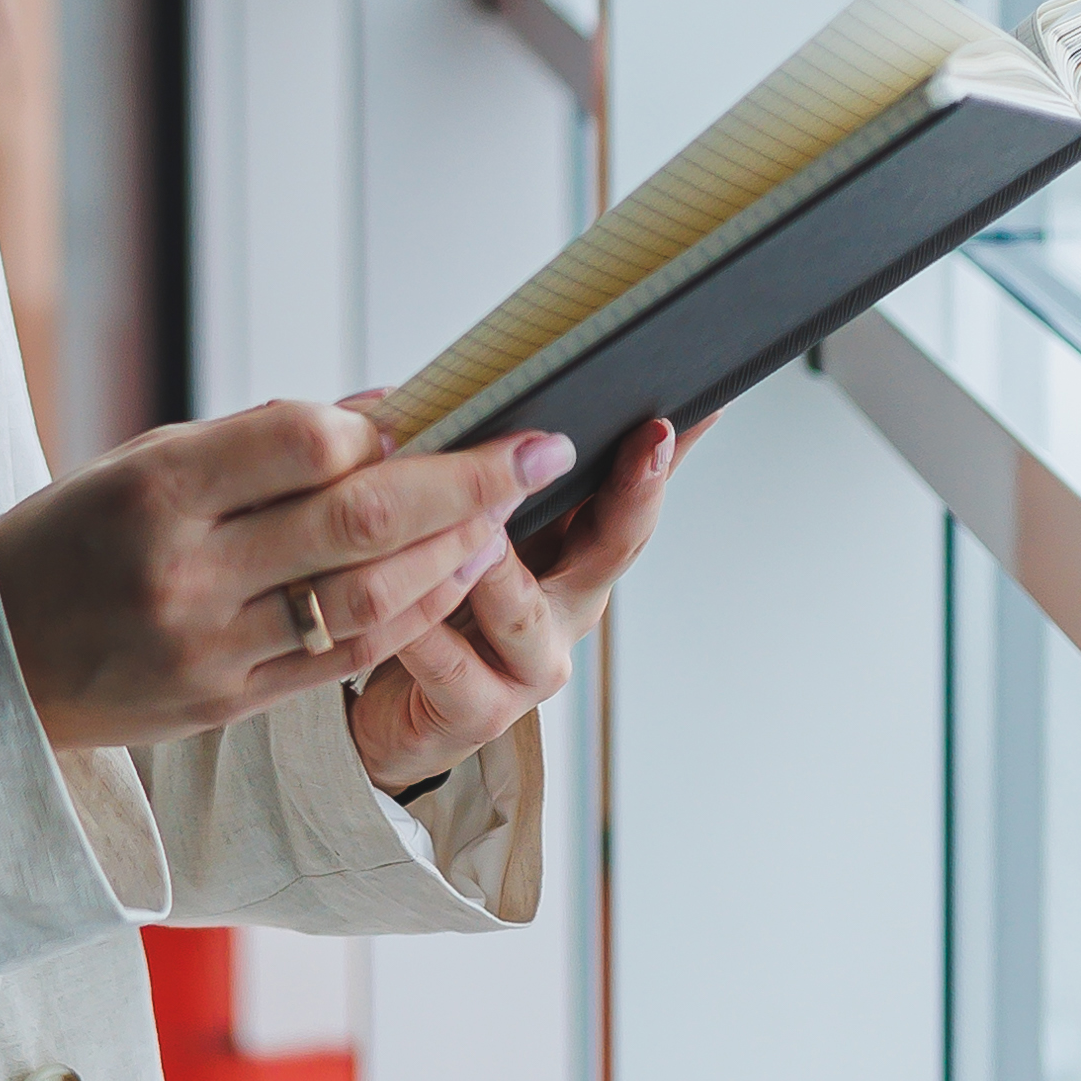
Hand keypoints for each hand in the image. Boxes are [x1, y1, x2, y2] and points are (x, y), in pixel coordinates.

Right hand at [0, 401, 574, 753]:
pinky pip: (344, 659)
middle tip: (536, 448)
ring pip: (367, 597)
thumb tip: (384, 411)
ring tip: (505, 514)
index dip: (385, 426)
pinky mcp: (228, 703)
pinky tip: (452, 577)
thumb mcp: (144, 460)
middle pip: (357, 520)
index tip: (446, 409)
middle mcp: (187, 569)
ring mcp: (210, 646)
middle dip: (465, 481)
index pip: (304, 443)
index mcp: (158, 488)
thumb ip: (261, 441)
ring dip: (454, 552)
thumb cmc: (76, 535)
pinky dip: (411, 613)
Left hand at [346, 415, 704, 795]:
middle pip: (614, 546)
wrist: (398, 706)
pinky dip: (426, 634)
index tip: (682, 408)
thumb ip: (488, 462)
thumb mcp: (473, 520)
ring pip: (524, 609)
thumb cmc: (439, 599)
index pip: (628, 493)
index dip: (659, 456)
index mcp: (571, 552)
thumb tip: (501, 372)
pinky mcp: (479, 708)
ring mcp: (529, 662)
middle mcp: (566, 607)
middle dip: (634, 491)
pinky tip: (404, 611)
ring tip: (488, 523)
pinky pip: (451, 664)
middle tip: (646, 440)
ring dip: (504, 564)